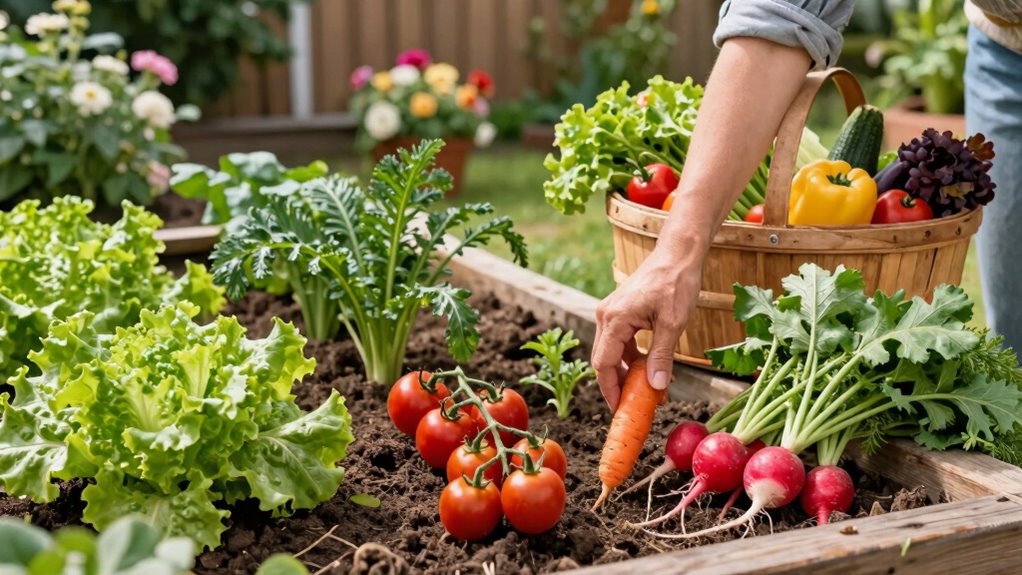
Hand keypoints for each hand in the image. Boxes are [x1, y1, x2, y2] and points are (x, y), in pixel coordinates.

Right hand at [591, 246, 702, 410]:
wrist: (678, 254)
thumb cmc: (676, 282)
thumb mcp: (673, 324)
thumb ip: (661, 356)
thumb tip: (657, 387)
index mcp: (615, 318)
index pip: (603, 364)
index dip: (610, 390)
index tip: (620, 409)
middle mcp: (606, 315)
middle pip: (604, 360)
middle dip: (619, 385)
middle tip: (637, 405)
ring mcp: (611, 312)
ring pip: (612, 352)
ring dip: (628, 372)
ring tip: (650, 390)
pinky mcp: (620, 311)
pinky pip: (620, 341)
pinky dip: (632, 357)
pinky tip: (651, 367)